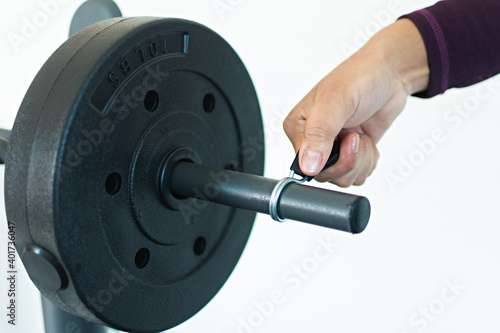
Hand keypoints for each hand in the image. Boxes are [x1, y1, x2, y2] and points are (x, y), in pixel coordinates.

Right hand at [283, 19, 428, 186]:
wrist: (390, 74)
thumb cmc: (360, 78)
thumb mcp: (336, 102)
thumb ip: (319, 134)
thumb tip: (307, 166)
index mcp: (298, 127)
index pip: (306, 166)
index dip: (332, 161)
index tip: (347, 138)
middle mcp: (312, 140)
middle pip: (326, 176)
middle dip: (350, 161)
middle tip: (357, 136)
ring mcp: (332, 148)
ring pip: (343, 178)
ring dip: (362, 160)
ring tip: (362, 135)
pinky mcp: (350, 153)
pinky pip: (357, 175)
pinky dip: (369, 162)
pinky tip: (368, 141)